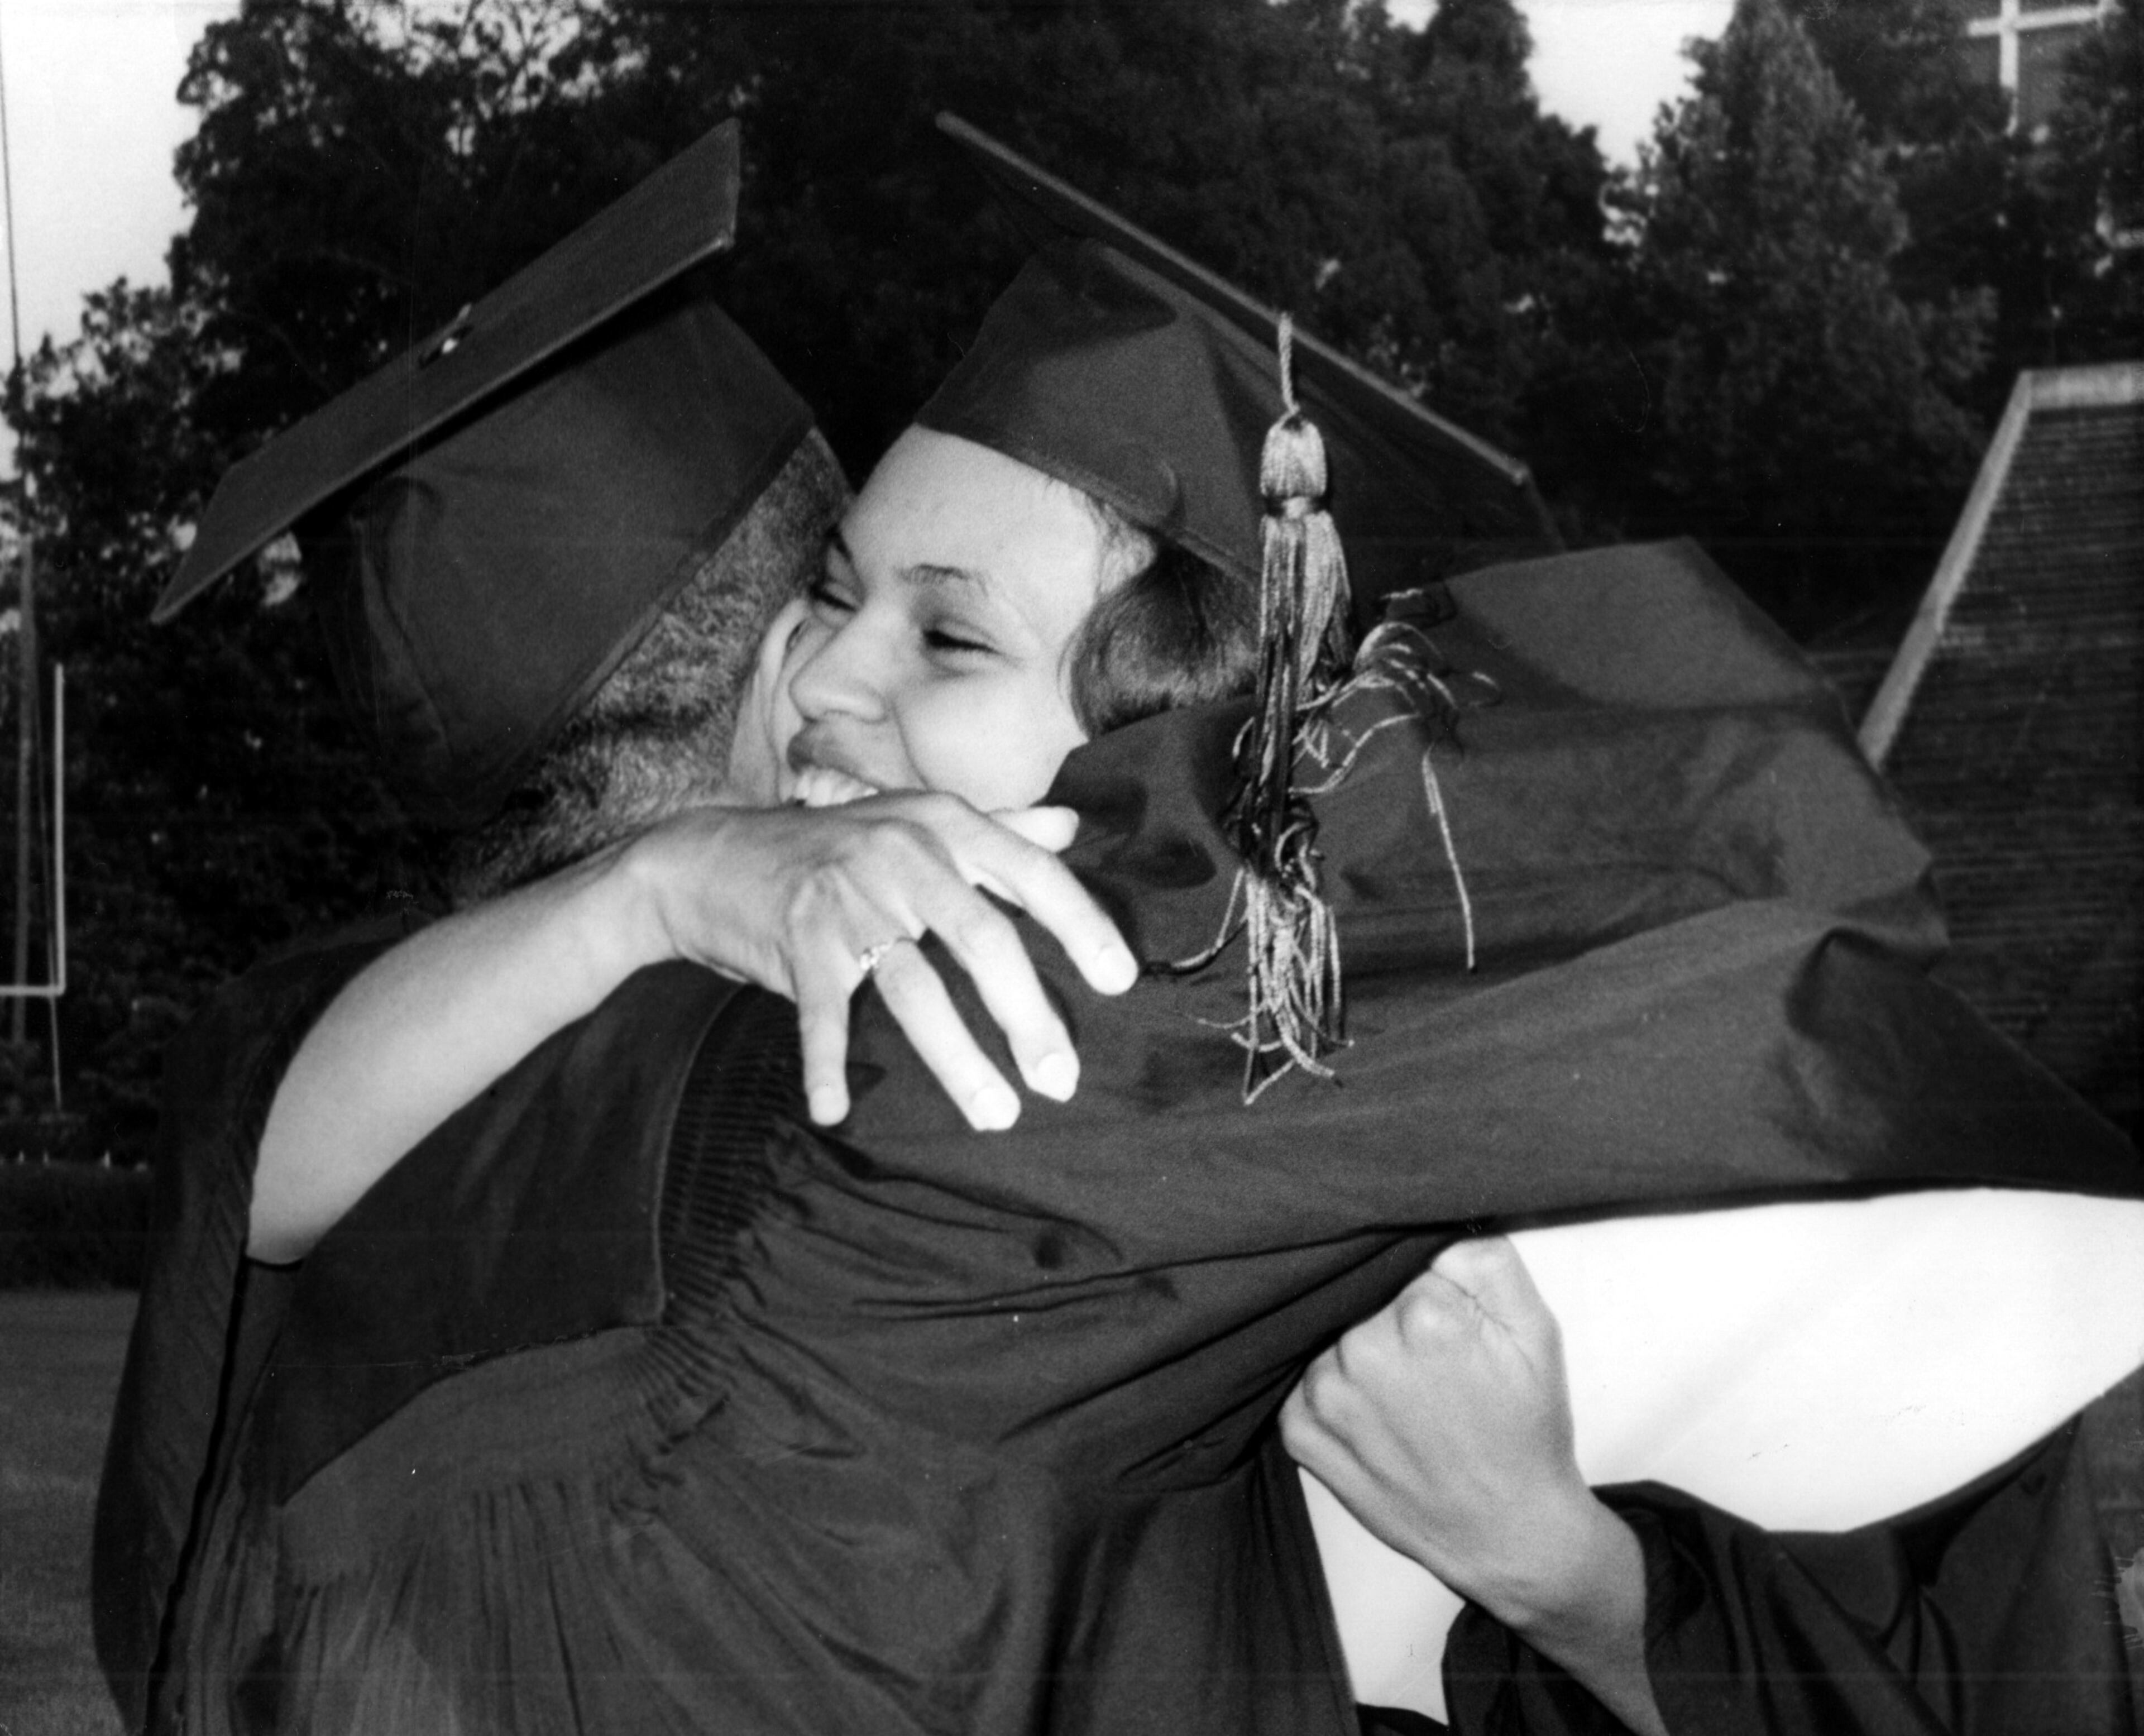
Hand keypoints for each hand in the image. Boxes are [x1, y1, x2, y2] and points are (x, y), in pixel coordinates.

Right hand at [616, 794, 1138, 1129]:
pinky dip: (826, 1064)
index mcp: (942, 823)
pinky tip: (835, 1109)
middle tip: (1061, 1080)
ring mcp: (846, 897)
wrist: (709, 856)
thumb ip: (998, 827)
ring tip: (996, 1115)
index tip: (1120, 982)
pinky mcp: (795, 939)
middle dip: (1028, 1014)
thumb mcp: (915, 820)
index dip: (1082, 926)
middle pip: (983, 938)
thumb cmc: (829, 849)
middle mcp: (902, 852)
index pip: (1031, 872)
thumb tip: (1070, 828)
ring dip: (957, 1059)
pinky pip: (821, 1013)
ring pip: (915, 986)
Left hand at [1281, 1237, 1619, 1631]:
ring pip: (1328, 1338)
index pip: (1404, 1265)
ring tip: (1402, 1394)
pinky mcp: (1305, 1439)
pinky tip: (1367, 1414)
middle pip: (1362, 1298)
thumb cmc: (1526, 1432)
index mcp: (1425, 1317)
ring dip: (1355, 1355)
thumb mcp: (1536, 1332)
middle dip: (1388, 1317)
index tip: (1449, 1320)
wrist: (1513, 1535)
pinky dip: (1325, 1393)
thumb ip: (1489, 1261)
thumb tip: (1440, 1223)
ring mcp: (1329, 1400)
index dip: (1429, 1290)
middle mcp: (1364, 1353)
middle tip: (1428, 1362)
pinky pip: (1296, 1387)